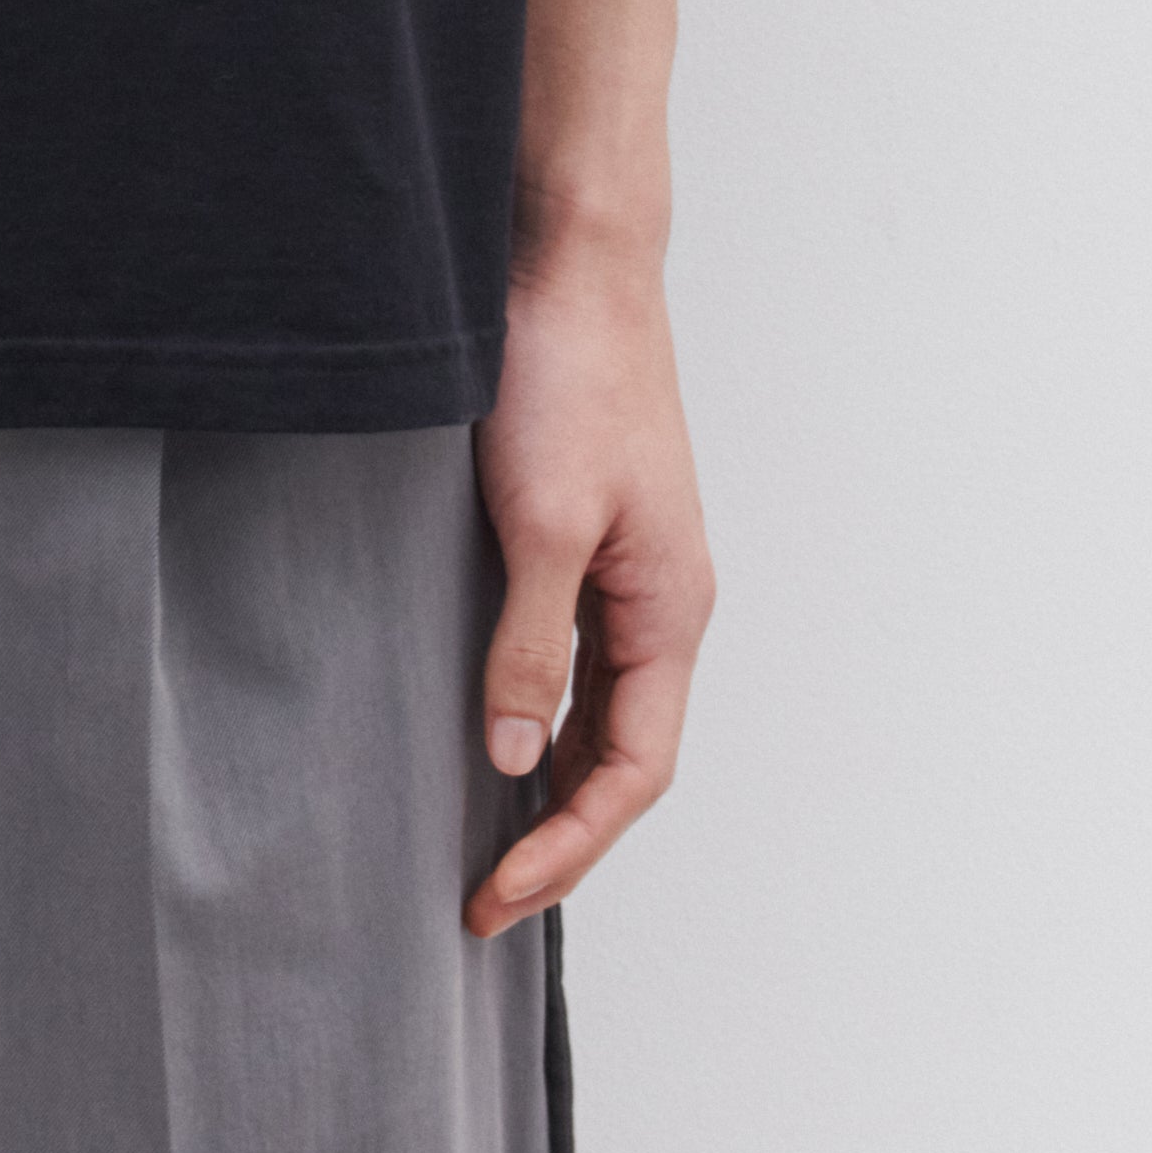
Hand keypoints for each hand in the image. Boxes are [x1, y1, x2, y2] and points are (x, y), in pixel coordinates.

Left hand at [464, 235, 714, 936]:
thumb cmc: (569, 374)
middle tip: (481, 891)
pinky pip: (577, 645)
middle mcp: (663, 597)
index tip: (495, 895)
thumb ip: (530, 643)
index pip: (633, 772)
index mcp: (671, 609)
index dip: (566, 845)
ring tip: (486, 833)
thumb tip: (511, 756)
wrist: (570, 257)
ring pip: (602, 703)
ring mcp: (630, 561)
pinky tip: (494, 716)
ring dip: (553, 774)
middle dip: (560, 830)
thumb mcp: (540, 521)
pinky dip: (542, 700)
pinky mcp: (591, 524)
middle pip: (624, 751)